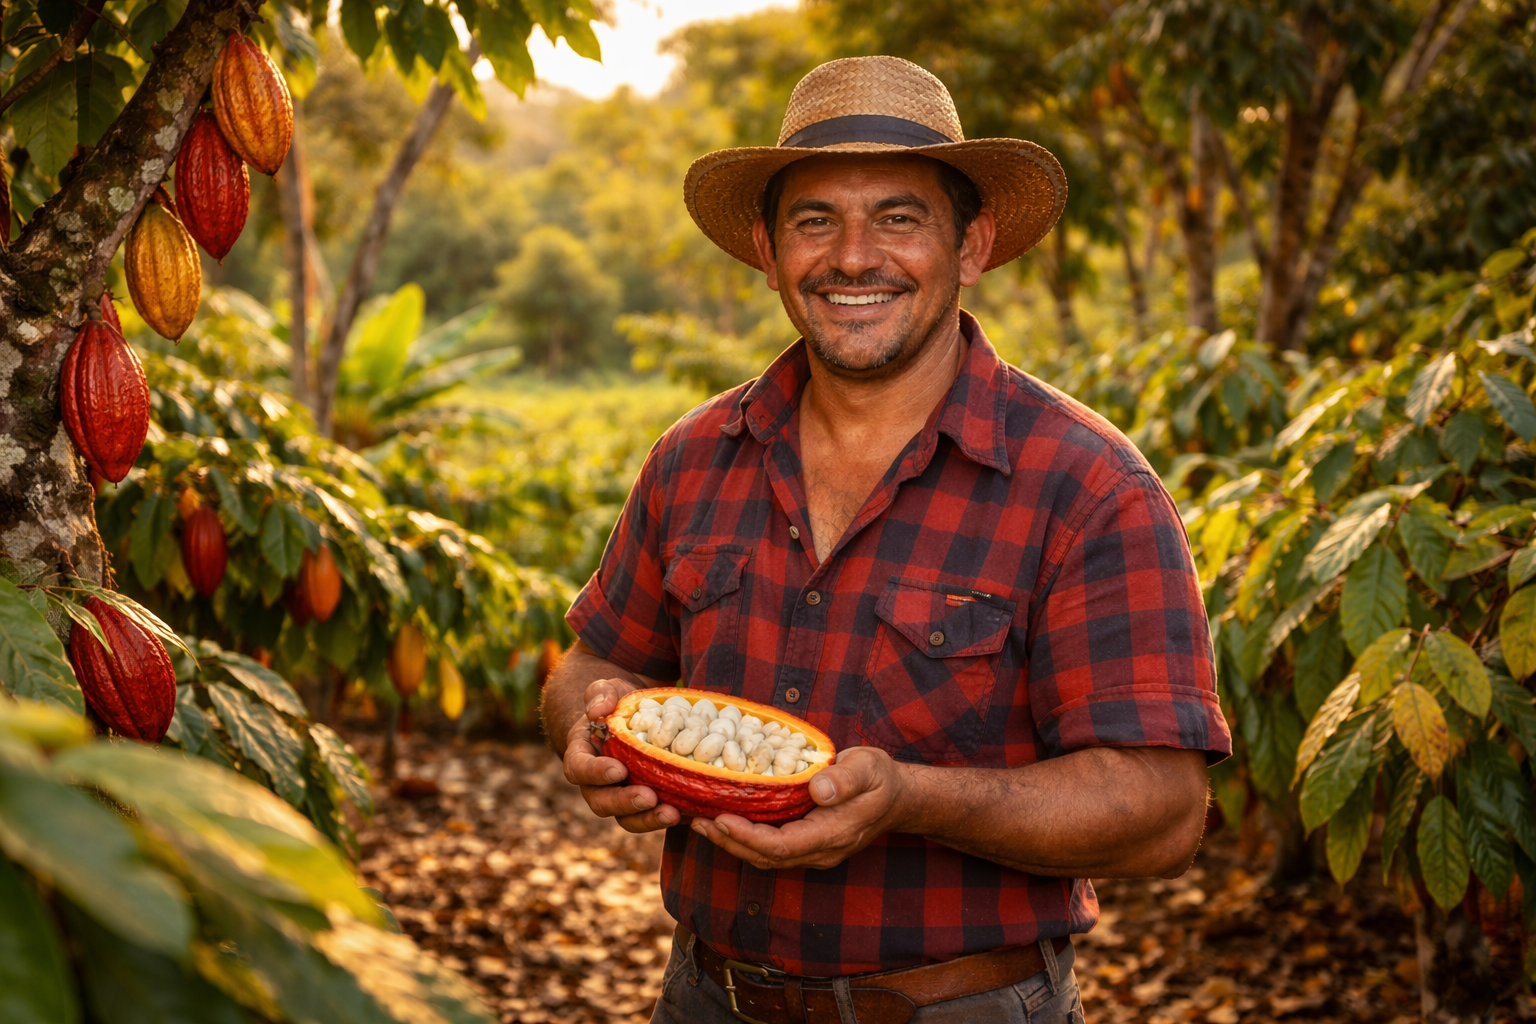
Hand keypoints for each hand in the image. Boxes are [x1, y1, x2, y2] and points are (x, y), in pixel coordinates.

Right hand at [562, 678, 679, 832]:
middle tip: (649, 797)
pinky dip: (667, 817)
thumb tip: (597, 711)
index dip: (595, 773)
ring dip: (647, 819)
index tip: (618, 770)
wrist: (634, 717)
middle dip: (624, 803)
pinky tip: (689, 813)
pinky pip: (652, 817)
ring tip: (671, 813)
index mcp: (582, 755)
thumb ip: (600, 694)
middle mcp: (596, 783)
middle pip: (601, 802)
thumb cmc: (616, 702)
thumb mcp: (608, 689)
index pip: (578, 768)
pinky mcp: (645, 803)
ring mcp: (621, 796)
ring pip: (627, 818)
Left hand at [691, 746, 910, 869]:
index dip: (748, 837)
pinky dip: (745, 836)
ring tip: (702, 822)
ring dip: (733, 842)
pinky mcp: (807, 842)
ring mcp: (813, 850)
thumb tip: (818, 789)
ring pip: (766, 856)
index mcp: (832, 835)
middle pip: (766, 857)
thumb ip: (845, 779)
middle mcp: (820, 851)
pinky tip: (726, 820)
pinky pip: (771, 846)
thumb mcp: (868, 769)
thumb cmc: (881, 779)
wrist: (898, 798)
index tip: (721, 819)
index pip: (782, 847)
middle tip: (698, 821)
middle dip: (730, 842)